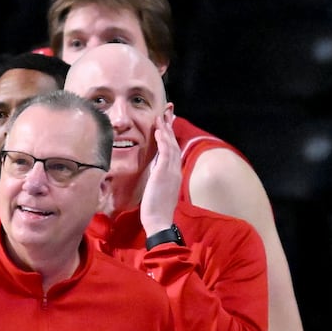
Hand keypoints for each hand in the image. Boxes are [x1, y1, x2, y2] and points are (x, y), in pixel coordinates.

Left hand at [138, 111, 182, 234]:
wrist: (159, 221)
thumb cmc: (157, 209)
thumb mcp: (159, 188)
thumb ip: (159, 176)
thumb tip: (156, 167)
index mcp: (173, 172)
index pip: (173, 149)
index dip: (170, 134)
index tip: (167, 122)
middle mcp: (175, 169)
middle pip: (174, 142)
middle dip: (170, 125)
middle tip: (168, 109)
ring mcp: (171, 171)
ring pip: (170, 144)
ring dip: (165, 128)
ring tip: (161, 115)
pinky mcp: (164, 174)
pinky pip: (165, 153)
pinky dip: (162, 140)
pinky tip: (159, 130)